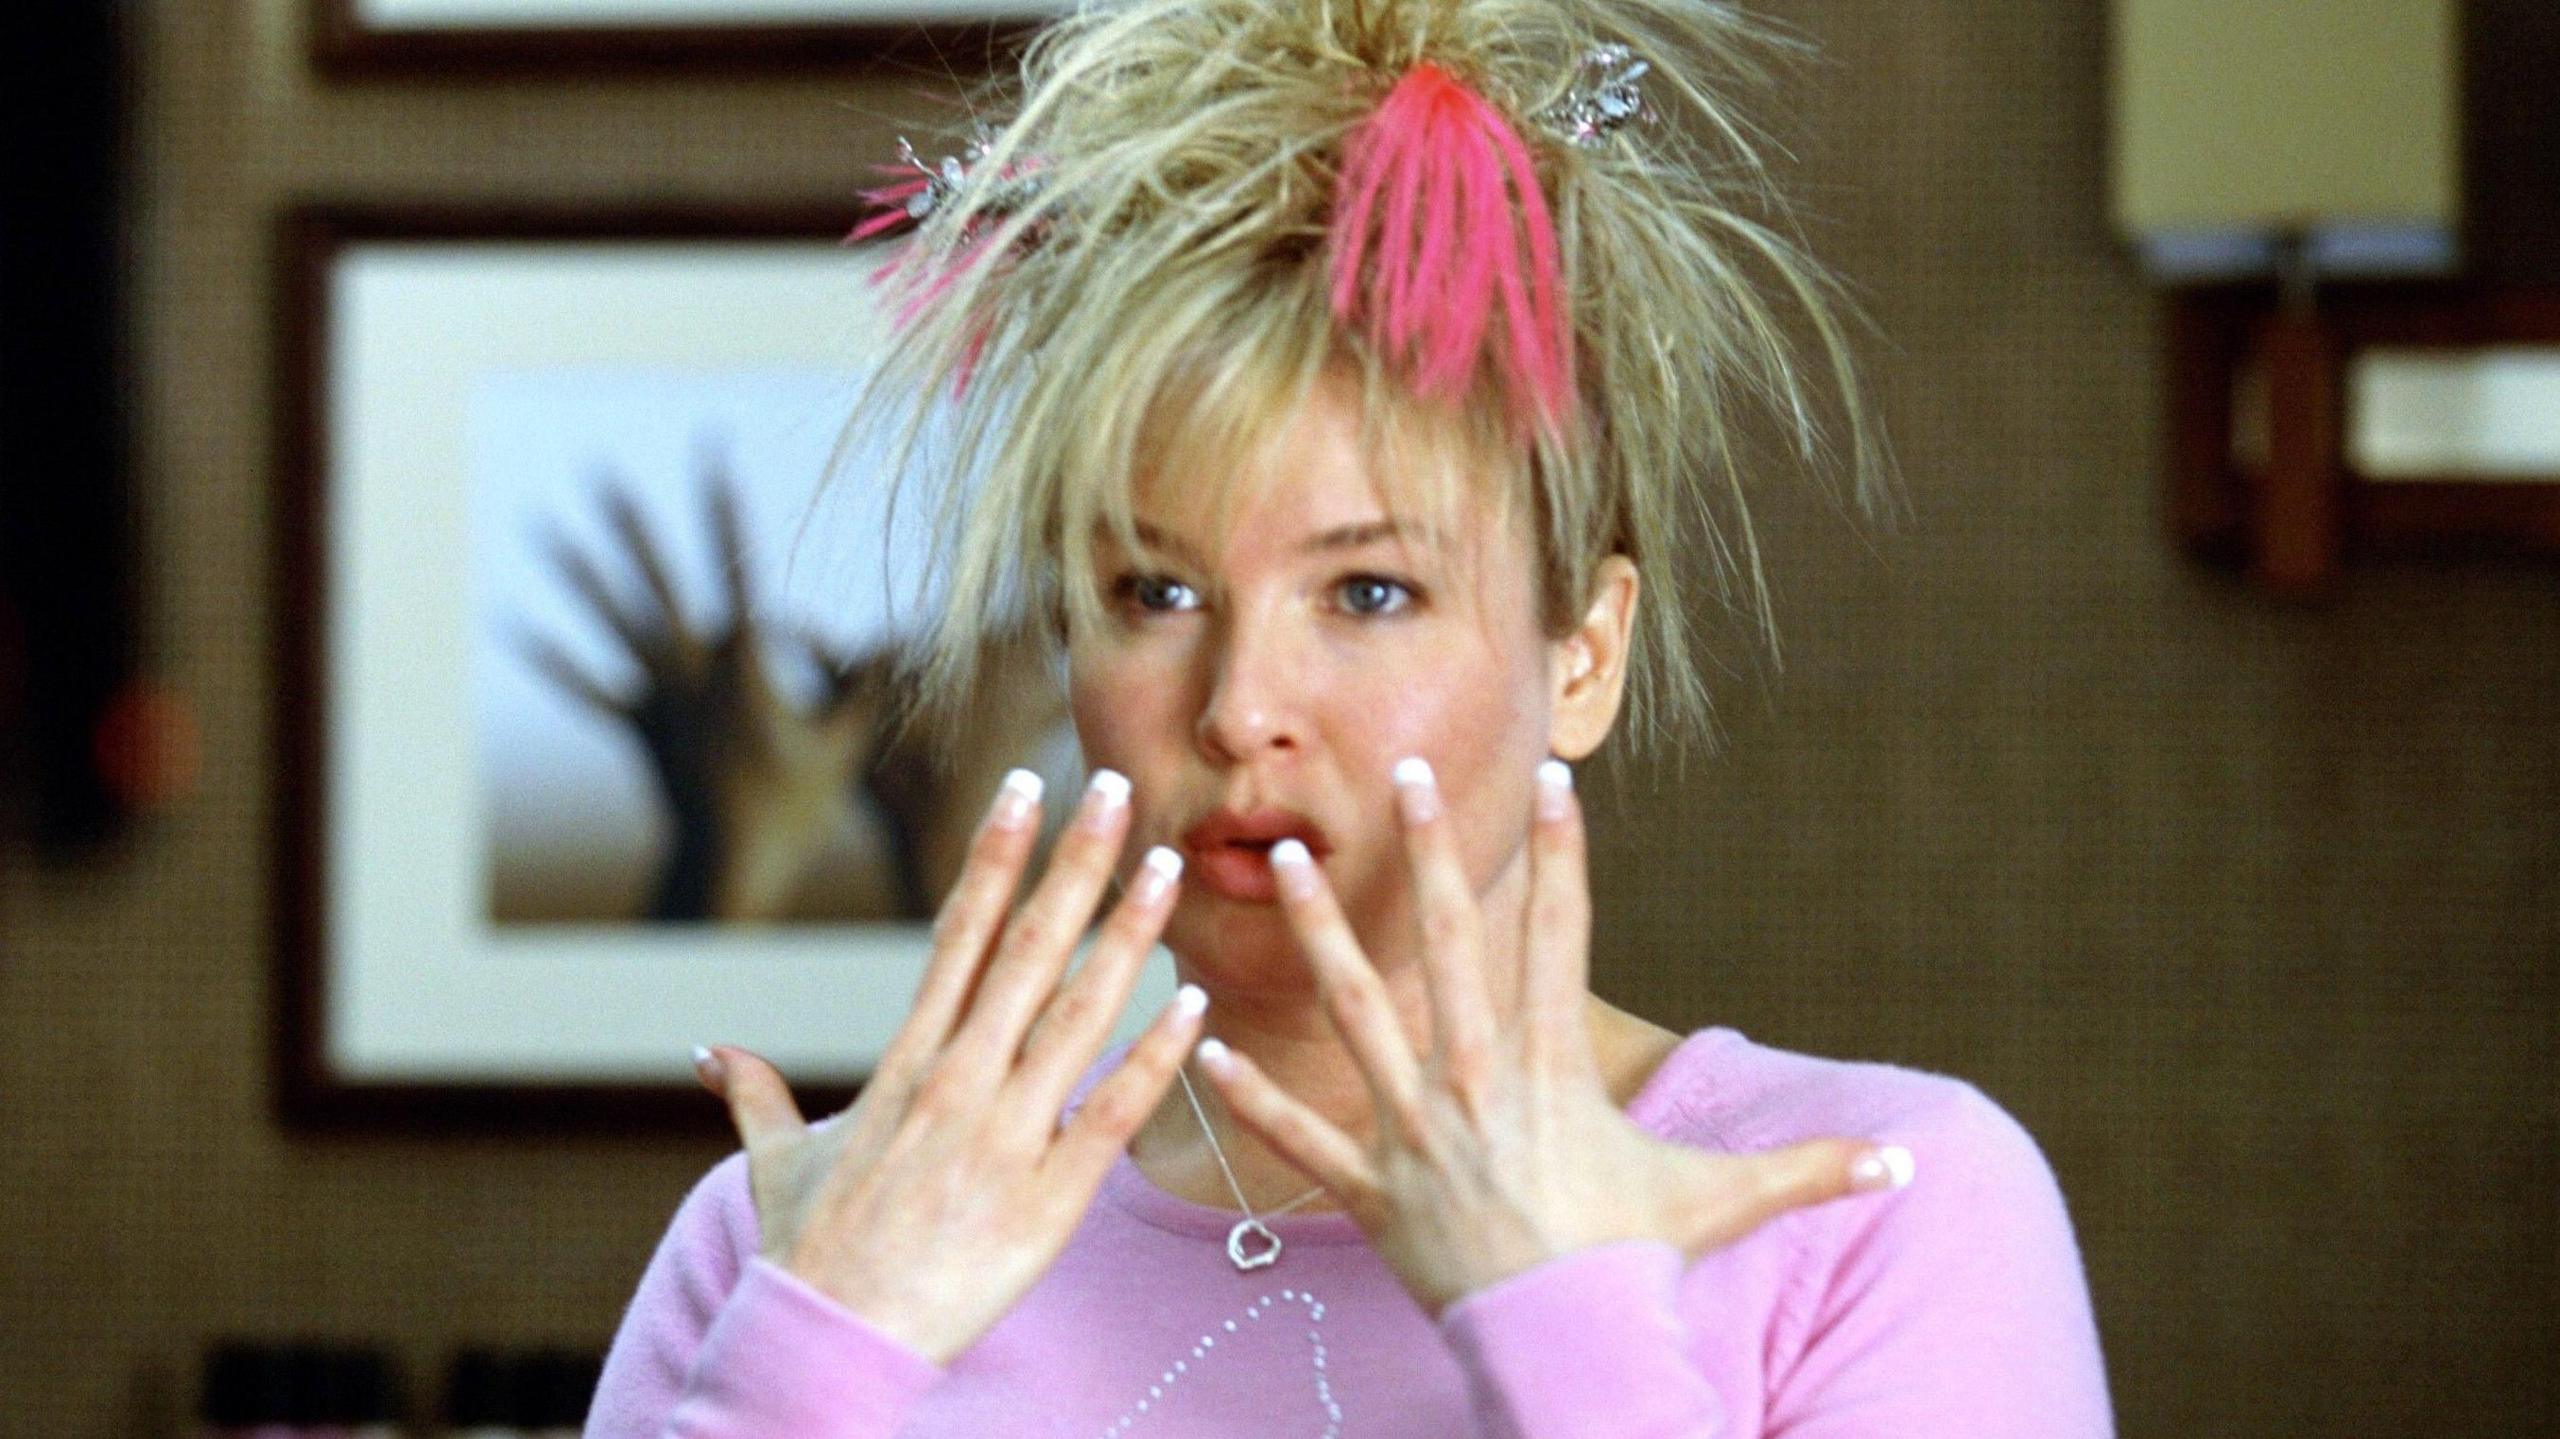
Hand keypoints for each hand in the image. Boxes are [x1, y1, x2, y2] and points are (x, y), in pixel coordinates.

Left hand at [514, 455, 887, 918]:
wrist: (732, 869)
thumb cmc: (796, 811)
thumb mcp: (846, 747)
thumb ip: (862, 692)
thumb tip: (893, 650)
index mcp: (743, 666)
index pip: (735, 566)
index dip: (722, 504)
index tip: (712, 453)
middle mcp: (691, 673)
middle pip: (656, 584)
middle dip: (631, 526)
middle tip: (603, 474)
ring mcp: (658, 700)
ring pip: (613, 626)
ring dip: (578, 576)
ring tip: (547, 528)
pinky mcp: (636, 729)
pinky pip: (589, 688)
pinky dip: (555, 658)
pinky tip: (516, 625)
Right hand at [692, 769, 1207, 1363]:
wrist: (829, 1343)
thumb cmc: (807, 1254)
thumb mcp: (776, 1164)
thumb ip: (757, 1098)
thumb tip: (712, 1055)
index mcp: (905, 1061)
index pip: (959, 935)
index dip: (996, 857)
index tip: (1025, 789)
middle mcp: (957, 1081)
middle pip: (1029, 950)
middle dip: (1076, 864)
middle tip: (1119, 788)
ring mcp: (1005, 1135)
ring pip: (1080, 1014)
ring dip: (1129, 935)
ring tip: (1170, 867)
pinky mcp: (1049, 1197)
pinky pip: (1113, 1113)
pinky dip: (1156, 1057)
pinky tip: (1194, 1004)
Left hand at [1195, 757, 1912, 1313]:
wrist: (1566, 1349)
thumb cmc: (1634, 1265)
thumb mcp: (1719, 1202)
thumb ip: (1807, 1169)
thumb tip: (1906, 1159)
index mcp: (1551, 1067)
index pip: (1561, 936)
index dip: (1563, 853)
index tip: (1553, 778)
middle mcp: (1475, 1080)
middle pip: (1447, 945)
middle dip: (1427, 855)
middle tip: (1397, 777)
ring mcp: (1415, 1131)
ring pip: (1356, 1013)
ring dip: (1317, 936)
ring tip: (1282, 863)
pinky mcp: (1369, 1189)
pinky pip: (1301, 1140)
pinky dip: (1253, 1098)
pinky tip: (1203, 1047)